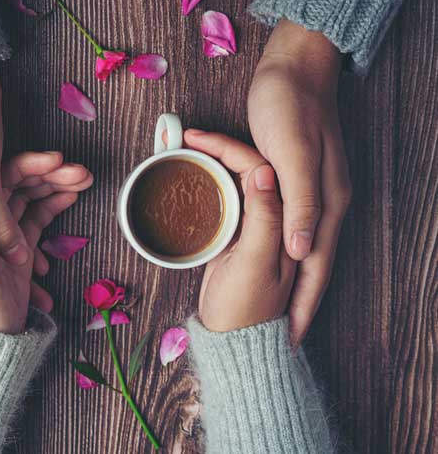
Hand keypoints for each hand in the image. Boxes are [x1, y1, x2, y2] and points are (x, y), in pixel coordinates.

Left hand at [0, 160, 84, 332]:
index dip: (23, 167)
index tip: (52, 160)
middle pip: (11, 187)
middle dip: (46, 176)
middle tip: (80, 170)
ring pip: (24, 200)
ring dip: (53, 187)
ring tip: (84, 178)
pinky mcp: (11, 251)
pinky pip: (32, 219)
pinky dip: (52, 206)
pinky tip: (70, 196)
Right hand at [184, 130, 295, 331]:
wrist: (231, 341)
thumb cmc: (246, 308)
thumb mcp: (256, 262)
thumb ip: (265, 217)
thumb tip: (263, 170)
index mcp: (293, 221)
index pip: (262, 169)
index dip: (230, 148)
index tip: (197, 138)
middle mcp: (280, 218)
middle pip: (249, 170)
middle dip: (219, 149)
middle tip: (184, 136)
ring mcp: (258, 226)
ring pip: (236, 181)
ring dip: (211, 164)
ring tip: (183, 148)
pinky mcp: (239, 237)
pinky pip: (226, 198)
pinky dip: (207, 184)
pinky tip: (190, 176)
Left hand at [247, 20, 351, 343]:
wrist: (295, 65)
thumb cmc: (289, 106)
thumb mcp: (291, 154)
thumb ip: (300, 203)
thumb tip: (302, 252)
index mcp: (326, 202)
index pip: (316, 268)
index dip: (306, 305)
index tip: (293, 340)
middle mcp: (325, 202)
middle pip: (313, 265)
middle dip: (301, 304)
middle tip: (286, 338)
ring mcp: (314, 191)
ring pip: (304, 249)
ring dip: (294, 282)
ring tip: (280, 312)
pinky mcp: (299, 178)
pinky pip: (292, 226)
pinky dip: (285, 250)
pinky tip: (274, 258)